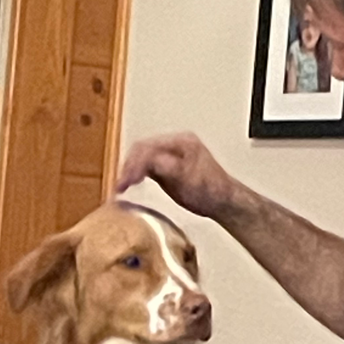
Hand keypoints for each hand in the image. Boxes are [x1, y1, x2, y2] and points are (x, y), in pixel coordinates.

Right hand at [115, 133, 236, 219]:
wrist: (223, 202)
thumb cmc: (211, 191)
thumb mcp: (188, 179)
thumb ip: (166, 168)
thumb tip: (145, 163)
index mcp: (181, 142)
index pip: (150, 148)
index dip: (135, 164)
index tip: (126, 181)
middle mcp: (174, 144)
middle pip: (143, 149)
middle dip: (129, 166)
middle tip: (120, 185)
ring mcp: (170, 155)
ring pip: (142, 156)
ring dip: (130, 170)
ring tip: (121, 186)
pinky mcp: (167, 167)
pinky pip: (146, 165)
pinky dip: (136, 173)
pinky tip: (129, 183)